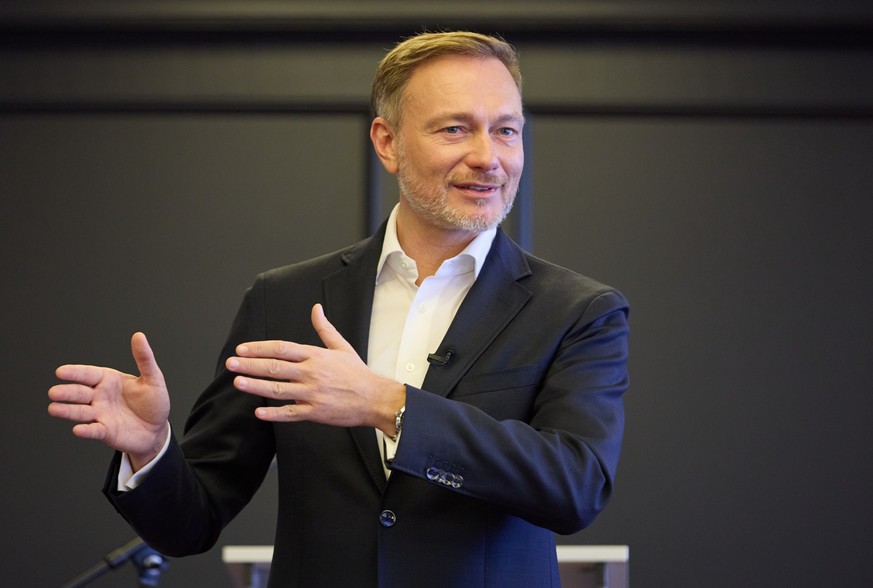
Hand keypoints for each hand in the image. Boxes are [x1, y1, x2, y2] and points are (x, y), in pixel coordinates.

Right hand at [48, 332, 170, 469]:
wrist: (157, 429)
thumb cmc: (154, 402)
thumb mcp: (153, 378)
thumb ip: (144, 358)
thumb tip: (139, 335)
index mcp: (109, 380)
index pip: (88, 374)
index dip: (75, 373)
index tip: (60, 371)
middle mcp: (100, 397)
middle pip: (80, 393)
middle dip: (67, 392)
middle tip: (54, 392)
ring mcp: (101, 415)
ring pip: (81, 412)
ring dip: (68, 411)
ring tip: (54, 409)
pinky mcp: (105, 432)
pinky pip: (94, 430)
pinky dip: (86, 430)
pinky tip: (78, 429)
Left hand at [226, 304, 405, 434]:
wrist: (375, 398)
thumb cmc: (357, 373)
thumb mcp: (341, 346)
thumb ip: (324, 328)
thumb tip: (316, 308)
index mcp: (316, 356)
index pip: (282, 348)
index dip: (260, 348)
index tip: (242, 349)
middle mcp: (311, 373)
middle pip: (275, 367)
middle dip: (250, 365)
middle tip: (231, 363)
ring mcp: (313, 393)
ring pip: (278, 389)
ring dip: (256, 386)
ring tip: (238, 382)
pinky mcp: (316, 412)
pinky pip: (291, 413)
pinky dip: (274, 413)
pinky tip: (259, 412)